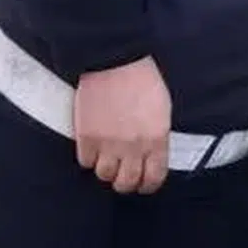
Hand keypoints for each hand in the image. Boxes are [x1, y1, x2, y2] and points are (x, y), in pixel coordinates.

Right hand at [74, 57, 171, 194]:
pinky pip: (86, 162)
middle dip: (125, 182)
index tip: (144, 184)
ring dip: (106, 170)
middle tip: (122, 175)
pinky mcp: (87, 138)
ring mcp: (108, 144)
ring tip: (107, 158)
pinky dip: (89, 158)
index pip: (154, 177)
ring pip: (104, 175)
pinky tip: (93, 147)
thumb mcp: (162, 109)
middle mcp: (134, 146)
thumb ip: (158, 135)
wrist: (114, 62)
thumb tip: (153, 155)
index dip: (148, 185)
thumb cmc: (142, 81)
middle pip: (127, 183)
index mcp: (157, 138)